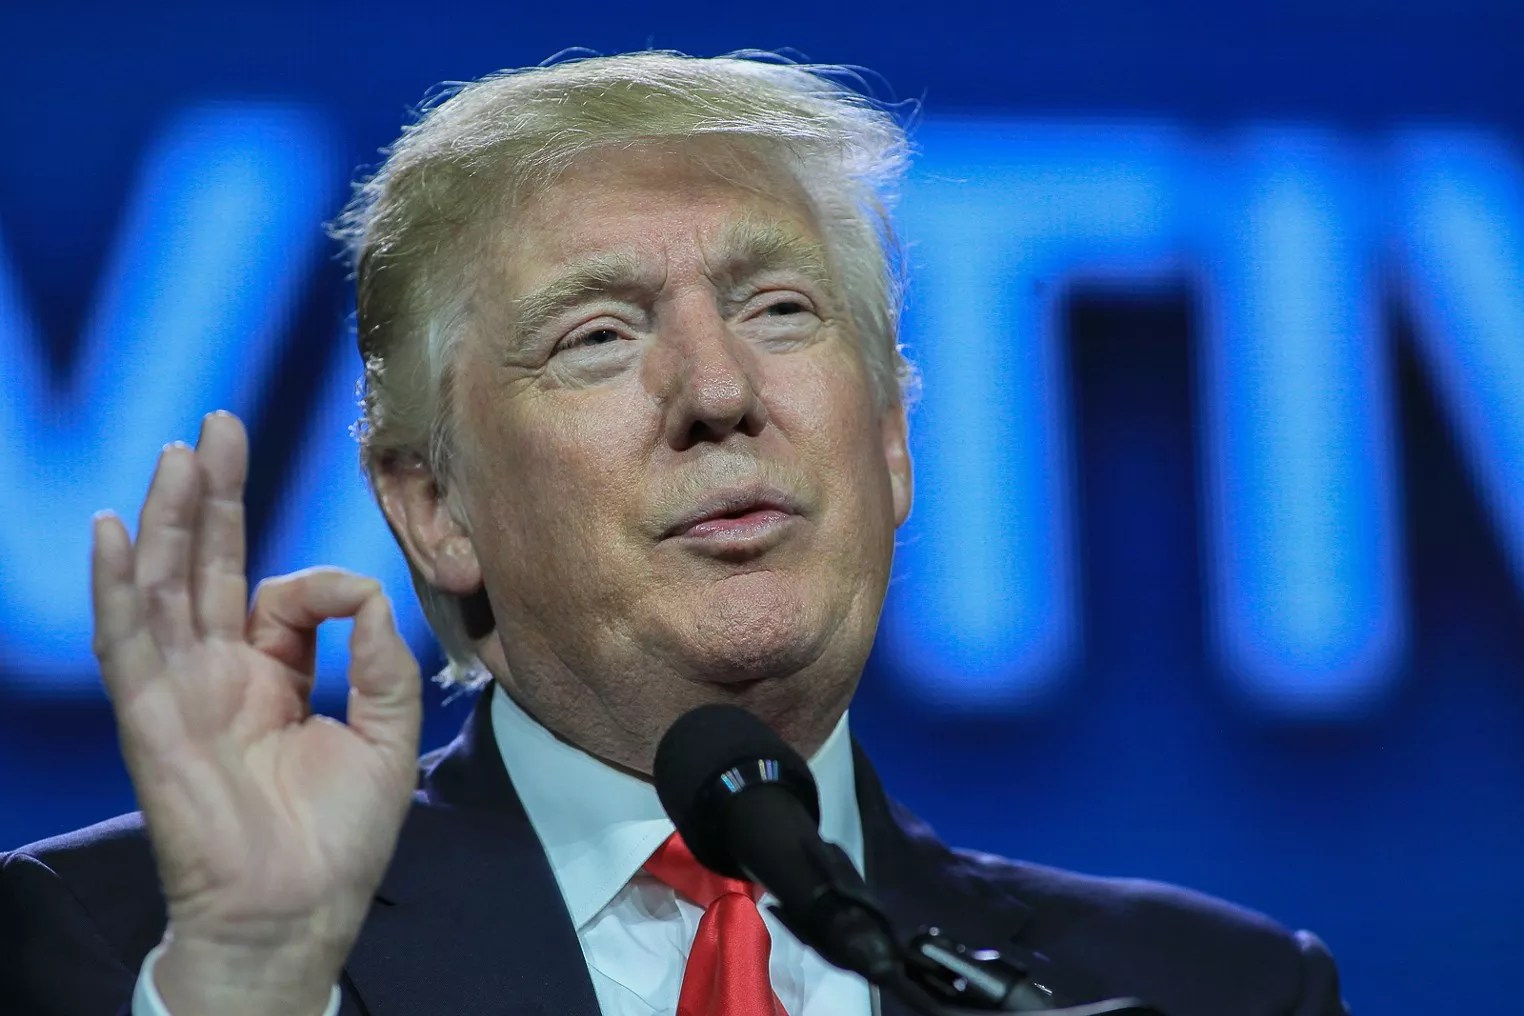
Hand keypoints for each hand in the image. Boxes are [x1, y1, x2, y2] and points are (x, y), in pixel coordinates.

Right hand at [90, 411, 421, 1013]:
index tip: (352, 596)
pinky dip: (118, 588)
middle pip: (209, 567)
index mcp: (272, 676)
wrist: (299, 913)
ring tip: (178, 453)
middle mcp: (220, 674)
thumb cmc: (340, 838)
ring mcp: (182, 692)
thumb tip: (368, 595)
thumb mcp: (387, 735)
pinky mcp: (154, 720)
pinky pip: (128, 645)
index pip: (282, 596)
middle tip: (218, 426)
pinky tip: (112, 532)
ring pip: (166, 588)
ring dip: (168, 520)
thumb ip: (382, 660)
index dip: (320, 581)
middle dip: (214, 496)